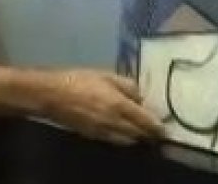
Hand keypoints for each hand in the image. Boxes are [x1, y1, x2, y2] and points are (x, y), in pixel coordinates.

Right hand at [40, 69, 163, 145]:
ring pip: (127, 140)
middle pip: (138, 134)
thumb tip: (141, 98)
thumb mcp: (108, 75)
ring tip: (144, 131)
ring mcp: (102, 131)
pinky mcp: (92, 136)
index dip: (157, 127)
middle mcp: (113, 122)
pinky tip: (125, 131)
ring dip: (137, 137)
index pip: (145, 121)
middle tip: (158, 131)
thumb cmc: (80, 80)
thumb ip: (129, 86)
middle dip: (149, 134)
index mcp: (119, 105)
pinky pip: (114, 141)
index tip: (166, 129)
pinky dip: (124, 138)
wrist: (51, 95)